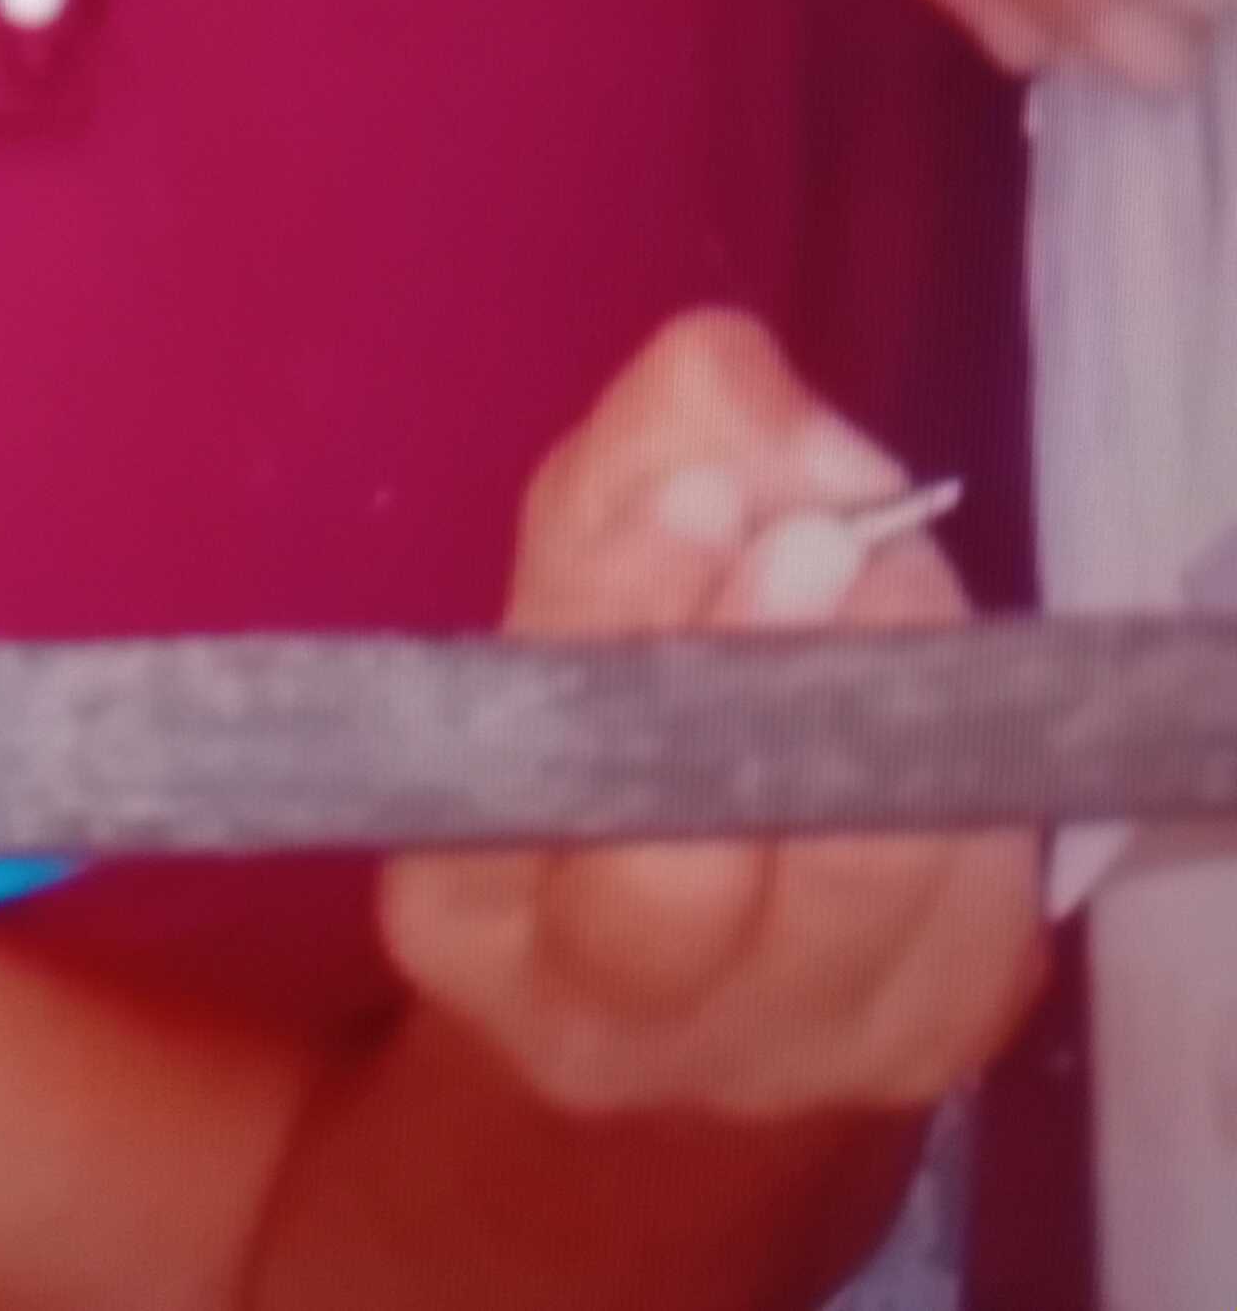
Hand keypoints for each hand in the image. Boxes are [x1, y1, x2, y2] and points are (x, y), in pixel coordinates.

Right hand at [381, 311, 1044, 1119]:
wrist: (720, 920)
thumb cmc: (620, 717)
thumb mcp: (591, 560)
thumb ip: (643, 450)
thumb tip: (727, 378)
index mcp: (460, 909)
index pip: (516, 773)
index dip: (606, 625)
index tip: (690, 495)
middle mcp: (593, 1020)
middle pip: (668, 884)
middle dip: (754, 684)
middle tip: (822, 536)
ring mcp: (766, 1051)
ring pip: (845, 888)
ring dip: (884, 705)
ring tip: (892, 576)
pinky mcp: (917, 1041)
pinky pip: (968, 909)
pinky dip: (964, 776)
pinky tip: (935, 690)